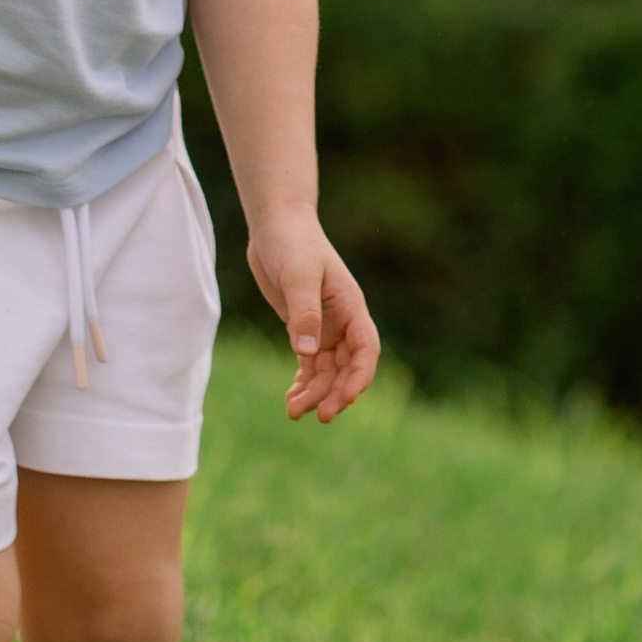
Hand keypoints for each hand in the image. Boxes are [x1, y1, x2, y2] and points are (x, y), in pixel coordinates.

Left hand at [247, 217, 380, 425]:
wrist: (276, 225)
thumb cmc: (292, 243)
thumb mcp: (297, 275)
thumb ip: (303, 313)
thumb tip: (305, 352)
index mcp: (350, 306)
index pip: (366, 349)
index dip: (360, 376)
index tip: (346, 398)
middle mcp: (342, 321)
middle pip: (347, 367)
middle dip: (335, 393)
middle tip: (319, 416)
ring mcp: (324, 327)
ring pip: (327, 370)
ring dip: (315, 393)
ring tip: (293, 412)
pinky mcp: (303, 329)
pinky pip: (309, 364)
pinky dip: (303, 383)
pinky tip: (291, 400)